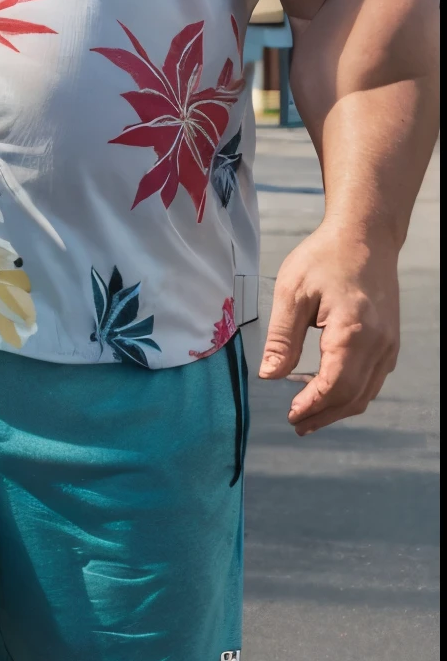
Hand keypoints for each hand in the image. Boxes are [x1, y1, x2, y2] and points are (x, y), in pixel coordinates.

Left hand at [259, 225, 399, 433]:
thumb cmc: (326, 257)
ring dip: (338, 409)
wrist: (366, 236)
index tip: (291, 415)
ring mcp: (389, 344)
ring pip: (366, 392)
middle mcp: (378, 343)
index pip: (334, 385)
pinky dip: (353, 394)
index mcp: (353, 331)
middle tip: (297, 424)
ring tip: (310, 418)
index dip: (312, 406)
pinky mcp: (390, 341)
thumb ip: (282, 338)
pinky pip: (374, 379)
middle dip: (323, 415)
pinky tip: (331, 395)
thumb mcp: (292, 292)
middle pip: (352, 396)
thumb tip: (270, 375)